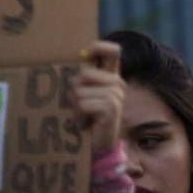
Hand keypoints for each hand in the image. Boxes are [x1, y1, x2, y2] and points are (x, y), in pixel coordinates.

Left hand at [70, 40, 125, 154]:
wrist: (99, 145)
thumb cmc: (89, 118)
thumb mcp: (85, 95)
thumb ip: (83, 79)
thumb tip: (79, 58)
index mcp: (111, 77)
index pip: (112, 53)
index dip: (100, 47)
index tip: (88, 52)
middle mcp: (117, 83)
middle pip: (84, 73)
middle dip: (75, 91)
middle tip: (82, 107)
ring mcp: (116, 94)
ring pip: (80, 90)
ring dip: (75, 106)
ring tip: (84, 116)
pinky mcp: (111, 107)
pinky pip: (83, 103)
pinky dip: (79, 115)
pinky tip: (86, 123)